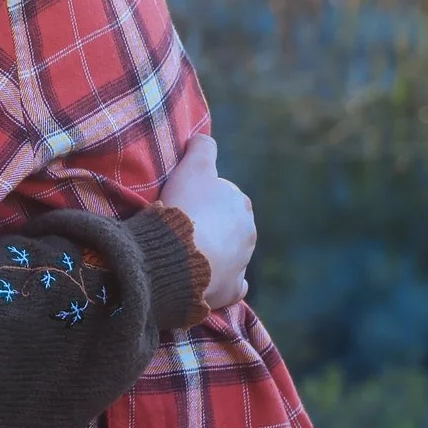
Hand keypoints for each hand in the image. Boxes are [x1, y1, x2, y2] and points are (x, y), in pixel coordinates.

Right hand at [160, 134, 254, 311]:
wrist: (179, 254)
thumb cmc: (185, 207)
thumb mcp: (192, 167)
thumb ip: (202, 148)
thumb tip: (204, 138)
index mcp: (241, 204)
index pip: (223, 197)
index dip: (201, 199)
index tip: (183, 203)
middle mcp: (248, 233)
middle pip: (228, 227)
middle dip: (211, 227)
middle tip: (182, 228)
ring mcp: (242, 264)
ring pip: (230, 255)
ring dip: (214, 253)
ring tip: (185, 253)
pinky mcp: (232, 289)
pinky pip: (231, 285)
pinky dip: (222, 282)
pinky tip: (206, 280)